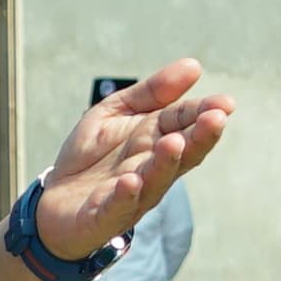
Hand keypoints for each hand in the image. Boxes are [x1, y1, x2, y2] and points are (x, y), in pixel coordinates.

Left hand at [31, 61, 234, 261]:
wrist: (54, 200)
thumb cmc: (92, 155)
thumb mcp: (116, 112)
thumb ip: (152, 92)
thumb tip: (194, 65)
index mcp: (156, 140)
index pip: (185, 123)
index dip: (205, 113)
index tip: (225, 103)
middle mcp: (151, 167)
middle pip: (181, 154)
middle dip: (199, 138)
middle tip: (215, 119)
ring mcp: (132, 194)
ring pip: (155, 180)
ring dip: (166, 163)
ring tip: (174, 143)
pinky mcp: (104, 215)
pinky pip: (117, 206)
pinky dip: (125, 196)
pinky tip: (130, 181)